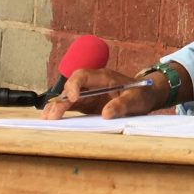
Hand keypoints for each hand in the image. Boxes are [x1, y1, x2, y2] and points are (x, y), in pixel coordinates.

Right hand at [41, 68, 163, 119]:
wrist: (146, 96)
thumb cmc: (142, 94)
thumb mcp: (136, 99)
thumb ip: (122, 105)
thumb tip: (106, 114)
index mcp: (104, 77)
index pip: (82, 75)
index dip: (75, 85)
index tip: (73, 98)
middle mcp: (93, 83)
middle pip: (71, 86)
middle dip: (61, 99)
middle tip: (53, 115)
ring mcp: (89, 93)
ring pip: (68, 96)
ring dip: (57, 106)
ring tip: (47, 118)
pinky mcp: (87, 103)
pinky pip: (71, 105)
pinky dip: (61, 111)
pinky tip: (51, 119)